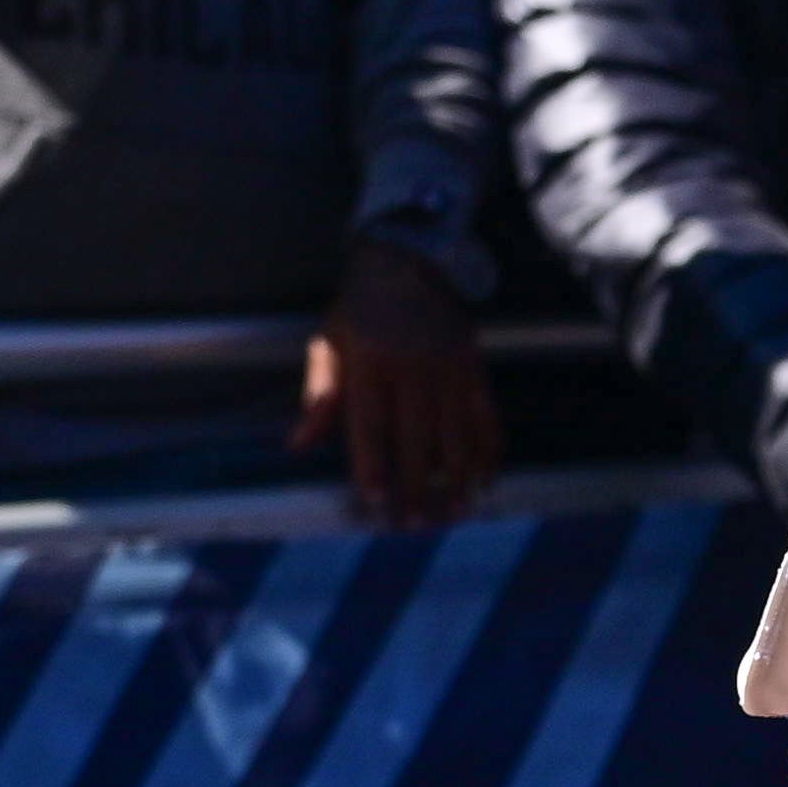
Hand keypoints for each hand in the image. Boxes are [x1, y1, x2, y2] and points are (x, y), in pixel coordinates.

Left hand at [290, 236, 497, 527]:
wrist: (409, 262)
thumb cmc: (360, 310)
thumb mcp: (328, 343)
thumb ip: (318, 395)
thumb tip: (299, 445)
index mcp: (371, 360)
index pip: (372, 424)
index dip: (374, 465)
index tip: (376, 502)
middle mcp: (414, 365)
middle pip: (416, 438)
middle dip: (416, 485)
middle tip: (415, 524)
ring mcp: (450, 367)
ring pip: (456, 434)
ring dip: (456, 479)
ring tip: (453, 512)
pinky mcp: (475, 366)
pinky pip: (486, 416)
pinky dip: (488, 451)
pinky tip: (485, 479)